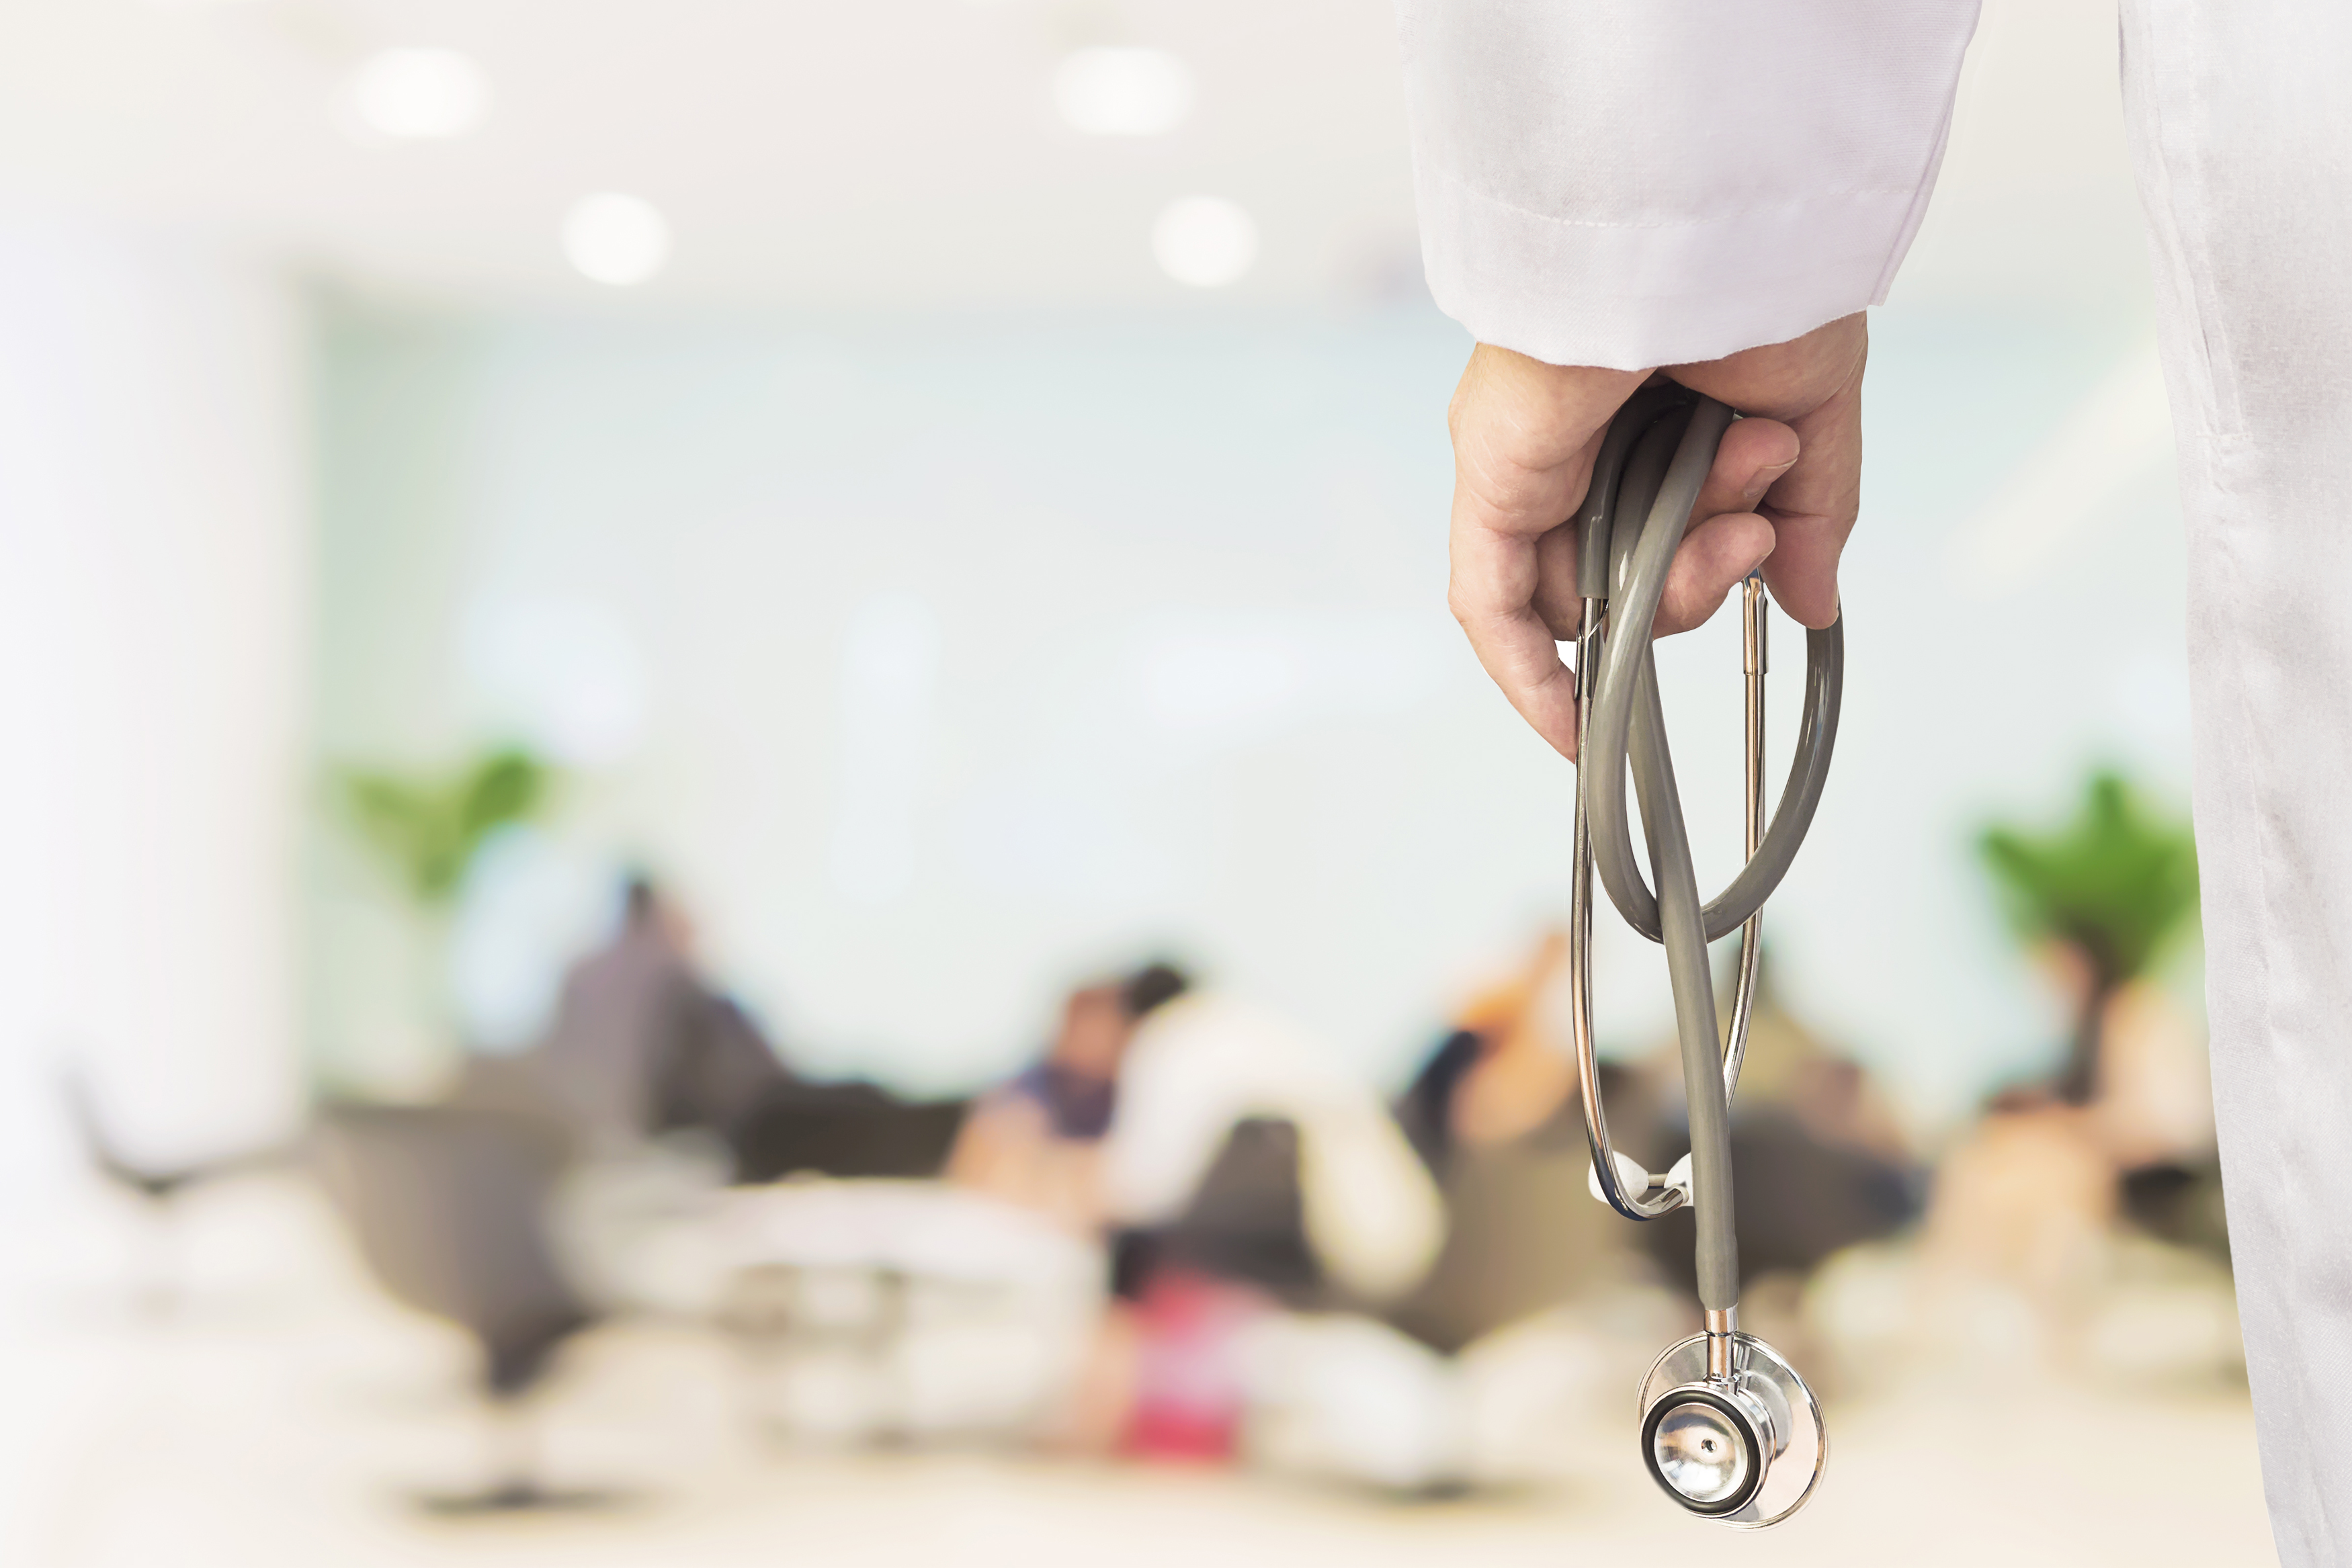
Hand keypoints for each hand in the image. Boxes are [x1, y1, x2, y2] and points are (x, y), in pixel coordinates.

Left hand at [1445, 314, 1865, 759]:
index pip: (1662, 536)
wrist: (1711, 225)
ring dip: (1675, 582)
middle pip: (1629, 577)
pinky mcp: (1493, 476)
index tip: (1764, 564)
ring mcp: (1528, 464)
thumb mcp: (1810, 411)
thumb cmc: (1759, 277)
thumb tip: (1812, 606)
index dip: (1711, 570)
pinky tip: (1572, 730)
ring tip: (1734, 501)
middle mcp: (1576, 444)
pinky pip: (1490, 605)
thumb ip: (1814, 516)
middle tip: (1758, 519)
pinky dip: (1525, 674)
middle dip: (1708, 568)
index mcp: (1645, 419)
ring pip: (1587, 593)